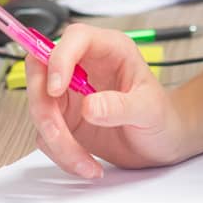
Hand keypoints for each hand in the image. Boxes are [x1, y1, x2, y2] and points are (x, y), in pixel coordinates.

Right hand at [24, 24, 190, 176]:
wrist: (163, 144)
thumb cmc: (162, 117)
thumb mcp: (149, 109)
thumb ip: (120, 106)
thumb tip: (89, 106)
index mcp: (108, 50)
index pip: (75, 38)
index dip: (59, 58)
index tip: (56, 88)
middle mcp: (84, 67)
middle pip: (41, 69)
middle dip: (43, 105)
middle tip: (59, 133)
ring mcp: (70, 93)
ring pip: (40, 106)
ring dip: (54, 138)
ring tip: (84, 162)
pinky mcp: (64, 118)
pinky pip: (46, 133)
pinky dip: (59, 153)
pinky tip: (86, 164)